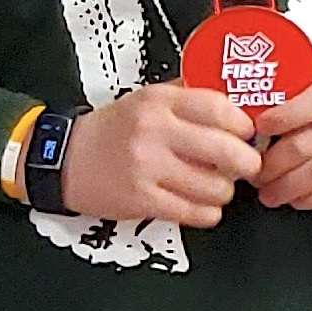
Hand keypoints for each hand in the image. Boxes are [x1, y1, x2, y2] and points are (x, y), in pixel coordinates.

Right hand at [54, 84, 260, 228]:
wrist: (64, 159)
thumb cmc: (112, 130)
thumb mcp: (146, 99)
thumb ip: (188, 97)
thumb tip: (238, 102)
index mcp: (157, 102)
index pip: (220, 109)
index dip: (243, 125)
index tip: (247, 134)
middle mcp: (152, 132)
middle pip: (226, 151)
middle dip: (247, 163)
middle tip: (246, 166)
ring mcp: (146, 168)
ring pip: (216, 187)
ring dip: (224, 191)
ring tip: (214, 186)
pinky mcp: (141, 200)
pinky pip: (196, 213)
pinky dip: (207, 212)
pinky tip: (200, 205)